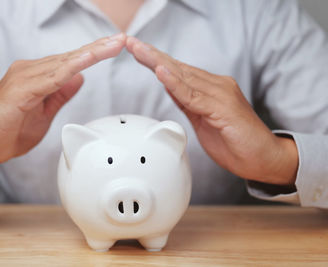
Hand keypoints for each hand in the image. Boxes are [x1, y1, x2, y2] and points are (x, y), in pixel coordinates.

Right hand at [0, 33, 126, 180]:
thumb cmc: (8, 131)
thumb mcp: (45, 113)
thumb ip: (60, 94)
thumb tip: (80, 79)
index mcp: (36, 76)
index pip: (71, 62)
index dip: (93, 54)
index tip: (114, 47)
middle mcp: (30, 71)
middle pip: (71, 57)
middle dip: (99, 48)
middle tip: (122, 39)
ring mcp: (24, 77)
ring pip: (65, 62)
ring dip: (91, 53)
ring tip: (114, 44)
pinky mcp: (21, 89)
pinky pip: (52, 77)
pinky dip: (72, 67)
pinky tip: (88, 59)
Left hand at [126, 37, 297, 184]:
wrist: (263, 158)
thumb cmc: (235, 142)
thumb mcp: (203, 121)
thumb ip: (188, 102)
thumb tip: (170, 86)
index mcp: (209, 89)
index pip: (178, 71)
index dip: (156, 61)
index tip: (137, 51)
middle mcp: (216, 86)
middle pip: (177, 68)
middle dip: (151, 55)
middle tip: (131, 43)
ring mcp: (220, 95)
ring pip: (183, 76)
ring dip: (158, 62)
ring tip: (139, 50)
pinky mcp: (223, 108)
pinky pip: (193, 95)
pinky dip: (175, 83)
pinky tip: (161, 71)